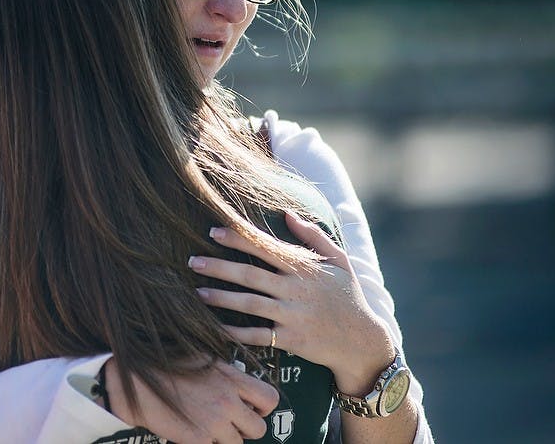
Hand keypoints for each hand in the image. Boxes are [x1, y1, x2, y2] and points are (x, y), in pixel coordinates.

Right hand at [105, 356, 277, 443]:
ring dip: (225, 440)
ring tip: (207, 429)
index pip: (270, 400)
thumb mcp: (205, 361)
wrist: (136, 381)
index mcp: (233, 379)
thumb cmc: (168, 366)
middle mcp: (228, 401)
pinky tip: (191, 434)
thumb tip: (240, 388)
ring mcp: (214, 422)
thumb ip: (228, 377)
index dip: (262, 409)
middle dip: (244, 430)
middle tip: (228, 425)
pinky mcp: (198, 440)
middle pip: (258, 429)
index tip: (250, 410)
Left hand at [190, 213, 395, 394]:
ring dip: (221, 298)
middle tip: (193, 261)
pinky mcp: (291, 340)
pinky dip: (235, 332)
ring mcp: (293, 316)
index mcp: (305, 267)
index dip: (238, 238)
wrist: (362, 340)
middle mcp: (296, 289)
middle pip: (250, 275)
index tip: (213, 231)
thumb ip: (313, 236)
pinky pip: (257, 336)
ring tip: (197, 292)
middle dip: (219, 267)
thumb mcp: (339, 260)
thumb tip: (287, 213)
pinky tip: (215, 327)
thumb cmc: (349, 296)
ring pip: (249, 304)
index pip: (265, 247)